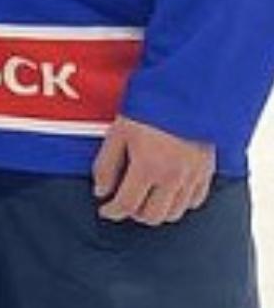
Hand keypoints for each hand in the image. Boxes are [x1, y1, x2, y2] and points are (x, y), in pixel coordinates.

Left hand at [91, 115, 214, 224]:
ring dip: (157, 210)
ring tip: (145, 196)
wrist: (187, 91)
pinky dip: (180, 203)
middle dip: (134, 212)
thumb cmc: (149, 108)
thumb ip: (106, 165)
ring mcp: (193, 176)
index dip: (112, 212)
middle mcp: (173, 177)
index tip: (105, 210)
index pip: (128, 205)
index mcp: (148, 167)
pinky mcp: (207, 171)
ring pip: (175, 213)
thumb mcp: (118, 133)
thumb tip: (100, 191)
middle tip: (124, 201)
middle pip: (152, 216)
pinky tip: (168, 191)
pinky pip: (195, 201)